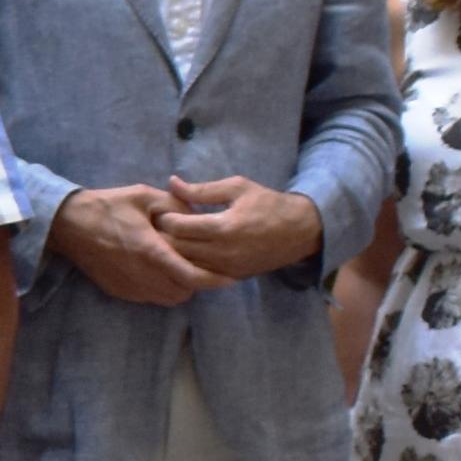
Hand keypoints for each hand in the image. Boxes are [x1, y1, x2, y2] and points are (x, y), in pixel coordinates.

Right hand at [49, 183, 214, 305]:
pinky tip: (158, 272)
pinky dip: (161, 289)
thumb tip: (199, 215)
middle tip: (202, 266)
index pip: (192, 276)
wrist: (68, 224)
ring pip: (169, 298)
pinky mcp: (120, 291)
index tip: (231, 278)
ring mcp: (130, 285)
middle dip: (198, 283)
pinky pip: (150, 298)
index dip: (215, 280)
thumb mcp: (143, 195)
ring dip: (180, 288)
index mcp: (151, 250)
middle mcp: (143, 274)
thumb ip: (175, 204)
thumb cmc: (107, 206)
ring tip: (181, 269)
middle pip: (184, 292)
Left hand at [155, 176, 323, 283]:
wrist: (300, 231)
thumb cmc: (267, 204)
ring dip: (174, 252)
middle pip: (177, 249)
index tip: (162, 209)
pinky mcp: (231, 277)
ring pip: (186, 265)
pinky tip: (187, 252)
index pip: (177, 227)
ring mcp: (227, 269)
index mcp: (223, 227)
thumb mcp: (236, 188)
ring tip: (171, 237)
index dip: (164, 217)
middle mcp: (223, 252)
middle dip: (164, 236)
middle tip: (160, 225)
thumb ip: (201, 190)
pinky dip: (189, 265)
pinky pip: (200, 274)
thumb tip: (171, 183)